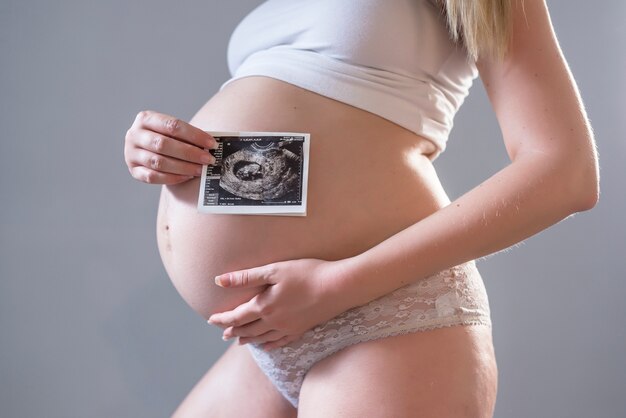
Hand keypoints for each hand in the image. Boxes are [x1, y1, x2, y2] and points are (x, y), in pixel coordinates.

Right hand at [124, 110, 218, 183]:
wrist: (146, 149)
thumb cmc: (165, 138)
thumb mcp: (172, 131)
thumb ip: (187, 136)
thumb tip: (211, 145)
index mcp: (146, 118)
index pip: (172, 126)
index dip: (194, 135)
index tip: (212, 144)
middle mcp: (134, 134)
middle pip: (164, 144)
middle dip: (190, 153)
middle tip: (208, 159)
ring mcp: (131, 153)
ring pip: (158, 162)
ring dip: (183, 167)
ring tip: (200, 170)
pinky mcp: (133, 170)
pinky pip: (153, 177)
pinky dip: (172, 178)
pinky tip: (187, 177)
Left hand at [207, 258, 353, 350]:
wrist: (338, 287)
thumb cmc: (307, 273)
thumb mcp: (274, 270)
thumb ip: (246, 277)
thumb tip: (219, 281)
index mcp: (264, 306)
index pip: (236, 317)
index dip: (222, 319)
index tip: (211, 320)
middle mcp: (274, 321)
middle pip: (247, 330)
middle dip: (232, 331)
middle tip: (222, 332)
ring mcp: (288, 328)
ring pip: (262, 338)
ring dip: (248, 339)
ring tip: (239, 341)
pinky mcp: (302, 329)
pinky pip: (280, 342)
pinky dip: (269, 345)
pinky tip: (266, 346)